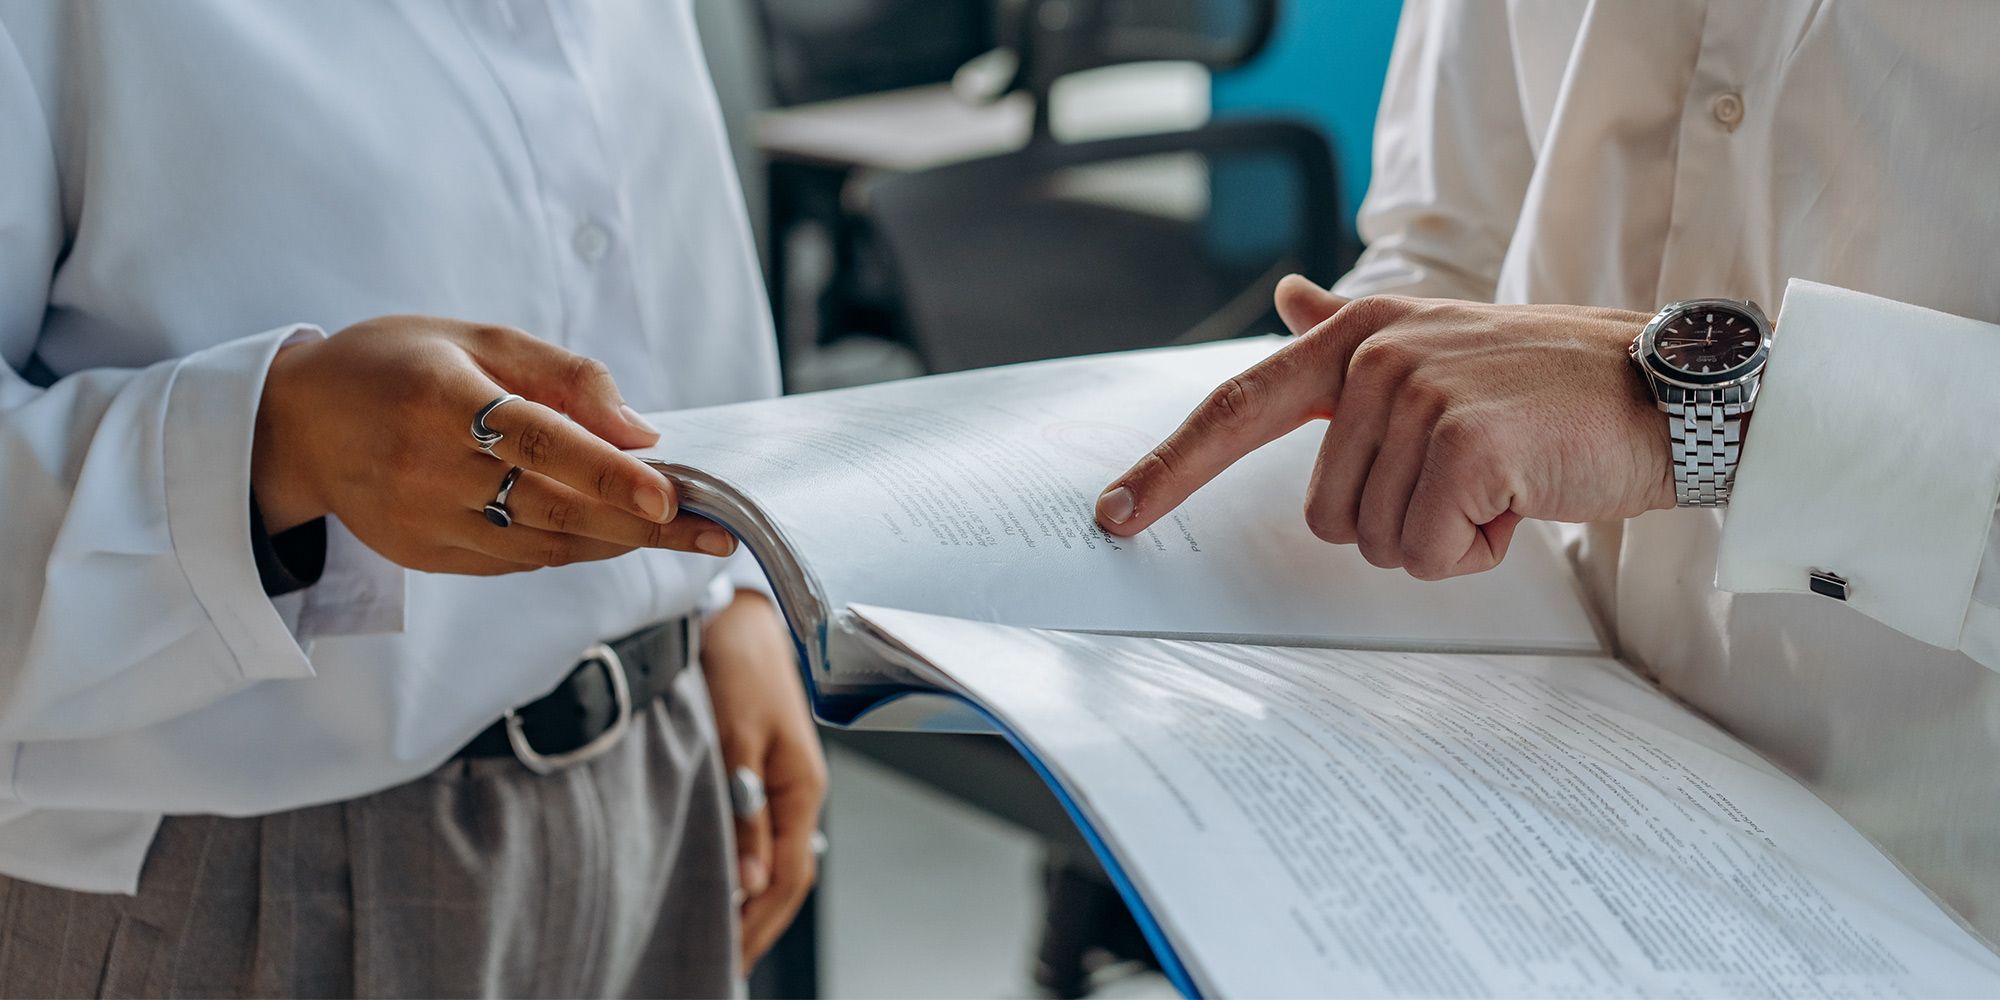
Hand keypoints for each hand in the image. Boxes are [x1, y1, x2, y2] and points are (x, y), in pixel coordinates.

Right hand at [252, 316, 738, 574]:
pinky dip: (572, 548)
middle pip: (555, 508)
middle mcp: (428, 469)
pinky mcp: (426, 555)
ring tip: (679, 533)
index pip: (541, 444)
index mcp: (441, 400)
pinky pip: (517, 560)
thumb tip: (639, 431)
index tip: (670, 495)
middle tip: (713, 531)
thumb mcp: (476, 338)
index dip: (610, 475)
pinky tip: (613, 535)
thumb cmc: (395, 364)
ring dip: (618, 541)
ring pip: (544, 544)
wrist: (295, 425)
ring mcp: (424, 521)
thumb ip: (562, 376)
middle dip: (642, 524)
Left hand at [700, 590, 825, 969]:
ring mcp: (781, 780)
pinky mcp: (759, 767)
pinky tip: (723, 879)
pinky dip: (744, 864)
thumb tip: (748, 882)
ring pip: (774, 856)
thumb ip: (744, 812)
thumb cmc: (738, 660)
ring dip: (751, 897)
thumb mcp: (736, 738)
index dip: (760, 923)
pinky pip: (760, 832)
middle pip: (786, 875)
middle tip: (723, 962)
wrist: (735, 608)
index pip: (788, 876)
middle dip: (758, 923)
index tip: (730, 958)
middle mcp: (798, 789)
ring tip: (721, 934)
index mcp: (803, 787)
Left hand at [1096, 276, 1674, 579]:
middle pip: (1324, 514)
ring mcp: (1419, 395)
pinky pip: (1427, 554)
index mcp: (1358, 337)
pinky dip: (1478, 549)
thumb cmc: (1552, 385)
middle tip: (1471, 478)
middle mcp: (1377, 357)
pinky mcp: (1464, 443)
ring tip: (1503, 480)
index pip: (1237, 407)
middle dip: (1397, 521)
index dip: (1171, 466)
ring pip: (1374, 541)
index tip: (1115, 514)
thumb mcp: (1441, 340)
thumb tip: (1290, 296)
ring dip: (1442, 535)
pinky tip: (1523, 497)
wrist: (1667, 388)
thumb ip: (1350, 330)